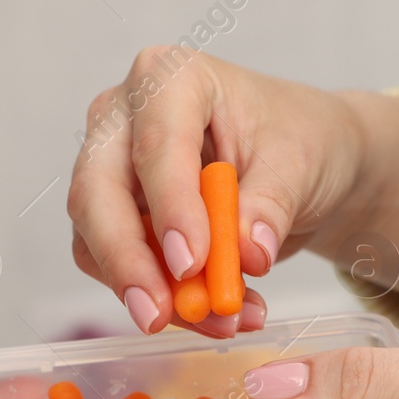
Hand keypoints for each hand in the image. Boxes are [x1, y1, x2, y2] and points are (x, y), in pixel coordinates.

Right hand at [67, 50, 398, 337]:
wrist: (299, 162)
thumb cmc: (297, 140)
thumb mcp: (301, 164)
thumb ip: (270, 205)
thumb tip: (247, 254)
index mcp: (170, 78)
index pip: (155, 145)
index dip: (169, 207)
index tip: (190, 263)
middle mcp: (124, 117)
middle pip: (97, 193)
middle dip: (128, 261)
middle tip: (159, 315)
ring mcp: (109, 167)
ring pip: (98, 240)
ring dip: (154, 292)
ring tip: (223, 321)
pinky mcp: (111, 217)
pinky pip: (115, 268)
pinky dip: (162, 300)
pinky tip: (213, 316)